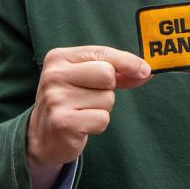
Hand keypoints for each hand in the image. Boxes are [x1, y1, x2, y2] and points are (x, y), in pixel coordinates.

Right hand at [26, 46, 151, 188]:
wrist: (43, 136)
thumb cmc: (71, 101)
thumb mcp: (88, 78)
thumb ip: (117, 72)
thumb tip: (146, 71)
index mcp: (58, 57)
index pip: (102, 53)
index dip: (128, 62)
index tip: (145, 70)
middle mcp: (54, 75)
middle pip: (107, 74)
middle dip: (108, 89)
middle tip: (90, 98)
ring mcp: (56, 99)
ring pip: (107, 99)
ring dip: (101, 109)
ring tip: (81, 112)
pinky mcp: (63, 122)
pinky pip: (102, 119)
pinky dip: (97, 125)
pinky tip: (80, 125)